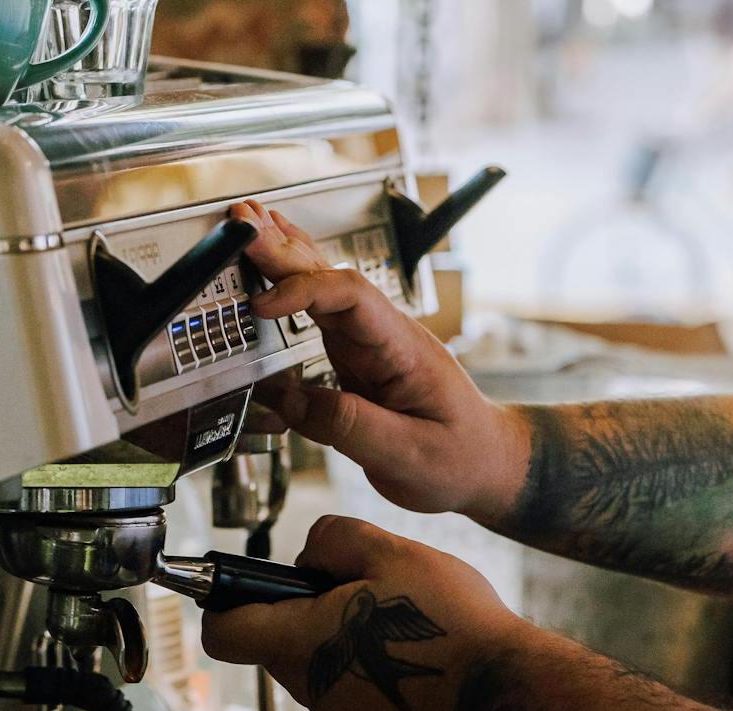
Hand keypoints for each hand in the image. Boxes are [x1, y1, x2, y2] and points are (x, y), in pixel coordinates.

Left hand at [199, 514, 528, 710]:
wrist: (504, 692)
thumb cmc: (451, 625)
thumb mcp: (389, 552)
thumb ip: (332, 539)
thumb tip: (311, 554)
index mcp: (299, 642)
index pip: (221, 632)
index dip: (224, 601)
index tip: (247, 582)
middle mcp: (310, 688)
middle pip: (273, 642)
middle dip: (301, 609)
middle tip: (358, 586)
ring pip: (315, 664)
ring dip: (337, 636)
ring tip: (394, 616)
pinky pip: (350, 688)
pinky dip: (366, 666)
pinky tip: (412, 649)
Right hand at [232, 200, 527, 519]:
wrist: (489, 464)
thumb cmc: (463, 458)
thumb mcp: (409, 455)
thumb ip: (348, 426)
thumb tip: (289, 401)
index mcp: (404, 349)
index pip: (352, 298)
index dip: (304, 291)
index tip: (264, 304)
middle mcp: (384, 337)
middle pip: (330, 280)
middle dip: (284, 251)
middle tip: (242, 224)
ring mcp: (370, 346)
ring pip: (321, 291)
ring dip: (283, 260)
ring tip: (247, 226)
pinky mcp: (356, 362)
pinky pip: (317, 318)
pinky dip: (289, 289)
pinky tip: (274, 265)